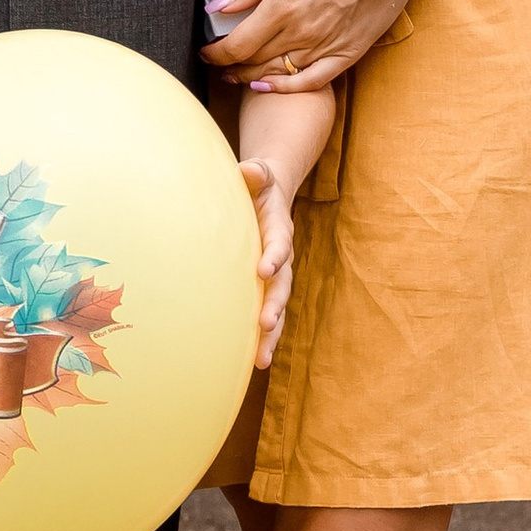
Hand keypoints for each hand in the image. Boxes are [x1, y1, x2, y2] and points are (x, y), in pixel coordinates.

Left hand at [204, 0, 437, 91]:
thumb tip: (217, 6)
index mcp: (285, 5)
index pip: (237, 44)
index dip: (215, 54)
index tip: (205, 53)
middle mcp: (304, 31)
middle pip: (254, 61)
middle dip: (230, 65)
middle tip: (216, 63)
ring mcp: (328, 45)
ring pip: (278, 73)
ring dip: (251, 77)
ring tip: (236, 75)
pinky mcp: (350, 53)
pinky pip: (313, 81)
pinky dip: (288, 88)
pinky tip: (269, 87)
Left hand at [239, 158, 295, 363]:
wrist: (269, 196)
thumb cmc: (256, 185)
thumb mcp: (258, 174)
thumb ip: (256, 173)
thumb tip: (248, 169)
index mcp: (278, 227)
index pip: (278, 242)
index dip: (274, 255)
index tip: (264, 269)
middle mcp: (281, 255)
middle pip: (282, 284)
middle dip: (275, 304)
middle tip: (266, 323)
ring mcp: (276, 275)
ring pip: (276, 306)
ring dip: (271, 333)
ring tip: (262, 359)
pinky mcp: (265, 287)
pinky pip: (267, 313)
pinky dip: (263, 336)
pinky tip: (255, 361)